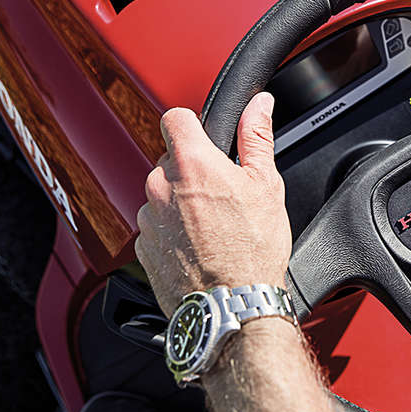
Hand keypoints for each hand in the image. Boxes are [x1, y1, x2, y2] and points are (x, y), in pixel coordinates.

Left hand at [134, 92, 291, 314]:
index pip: (174, 118)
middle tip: (221, 195)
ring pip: (161, 195)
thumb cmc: (253, 250)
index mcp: (192, 164)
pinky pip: (155, 226)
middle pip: (169, 160)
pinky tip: (198, 248)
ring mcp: (147, 218)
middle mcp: (160, 187)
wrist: (232, 306)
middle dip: (191, 171)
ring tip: (211, 228)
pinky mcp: (142, 247)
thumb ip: (257, 138)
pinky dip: (171, 231)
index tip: (206, 140)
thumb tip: (260, 105)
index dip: (192, 125)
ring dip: (179, 203)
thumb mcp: (267, 186)